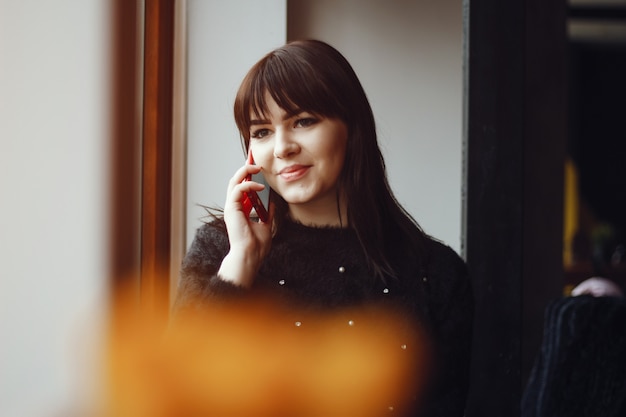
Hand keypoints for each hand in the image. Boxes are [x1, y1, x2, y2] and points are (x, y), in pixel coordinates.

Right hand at [218, 164, 273, 287]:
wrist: (250, 255)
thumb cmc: (256, 245)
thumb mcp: (266, 225)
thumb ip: (268, 213)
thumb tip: (273, 204)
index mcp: (240, 209)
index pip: (242, 187)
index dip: (248, 175)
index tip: (257, 165)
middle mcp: (234, 206)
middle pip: (236, 180)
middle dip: (245, 167)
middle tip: (254, 157)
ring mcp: (231, 207)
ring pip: (234, 181)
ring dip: (245, 171)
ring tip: (257, 166)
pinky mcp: (231, 208)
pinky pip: (238, 189)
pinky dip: (249, 185)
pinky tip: (260, 186)